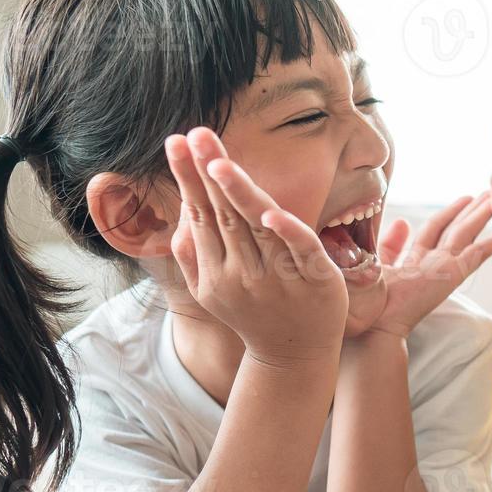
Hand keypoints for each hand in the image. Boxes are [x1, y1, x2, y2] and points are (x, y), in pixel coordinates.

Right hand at [166, 127, 347, 365]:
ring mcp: (278, 279)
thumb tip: (180, 215)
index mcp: (215, 273)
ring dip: (238, 194)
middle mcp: (242, 274)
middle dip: (207, 173)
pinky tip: (272, 213)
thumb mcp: (212, 293)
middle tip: (196, 133)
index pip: (200, 215)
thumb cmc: (255, 315)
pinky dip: (287, 232)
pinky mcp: (315, 281)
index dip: (189, 179)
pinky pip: (300, 251)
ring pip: (256, 228)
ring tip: (219, 163)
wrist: (294, 359)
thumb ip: (194, 256)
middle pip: (223, 215)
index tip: (176, 143)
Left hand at [363, 194, 491, 339]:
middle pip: (457, 229)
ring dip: (482, 216)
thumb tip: (404, 221)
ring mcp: (444, 270)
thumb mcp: (379, 264)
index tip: (465, 198)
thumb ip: (391, 244)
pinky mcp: (451, 276)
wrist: (375, 325)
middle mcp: (433, 263)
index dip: (450, 212)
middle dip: (473, 210)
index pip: (436, 229)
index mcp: (416, 260)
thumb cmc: (372, 302)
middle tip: (491, 194)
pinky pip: (476, 255)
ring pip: (467, 236)